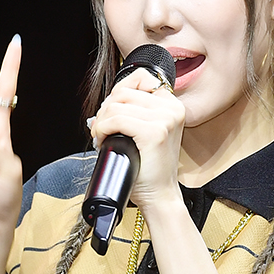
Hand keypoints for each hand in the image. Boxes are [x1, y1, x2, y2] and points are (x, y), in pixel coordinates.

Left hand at [90, 68, 184, 211]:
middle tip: (102, 130)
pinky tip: (103, 141)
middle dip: (105, 110)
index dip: (117, 94)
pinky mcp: (154, 133)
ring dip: (101, 121)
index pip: (139, 78)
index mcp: (172, 105)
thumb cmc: (149, 168)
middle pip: (123, 92)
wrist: (159, 195)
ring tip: (102, 138)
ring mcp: (165, 119)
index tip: (111, 114)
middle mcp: (172, 108)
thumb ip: (134, 112)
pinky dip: (102, 129)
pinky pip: (116, 120)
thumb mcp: (146, 132)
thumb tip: (106, 104)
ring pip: (116, 105)